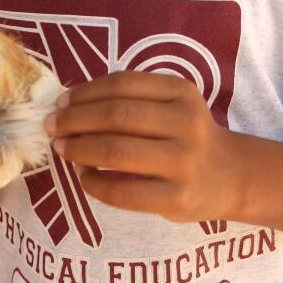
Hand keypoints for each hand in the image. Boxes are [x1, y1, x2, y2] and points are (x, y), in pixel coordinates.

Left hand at [46, 71, 239, 222]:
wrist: (229, 176)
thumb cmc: (187, 134)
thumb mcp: (173, 104)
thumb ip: (132, 99)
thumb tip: (69, 104)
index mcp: (182, 92)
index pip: (122, 84)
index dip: (85, 92)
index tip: (60, 102)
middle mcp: (186, 123)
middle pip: (116, 116)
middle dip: (75, 120)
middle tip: (52, 127)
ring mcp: (183, 162)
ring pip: (115, 152)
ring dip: (79, 149)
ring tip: (63, 149)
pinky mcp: (175, 198)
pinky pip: (121, 192)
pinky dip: (92, 183)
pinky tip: (83, 176)